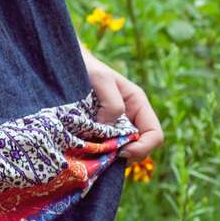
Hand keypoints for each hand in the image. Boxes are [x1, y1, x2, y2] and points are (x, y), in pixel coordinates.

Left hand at [83, 48, 163, 162]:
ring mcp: (116, 124)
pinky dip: (100, 153)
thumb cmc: (86, 67)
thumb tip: (111, 130)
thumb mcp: (102, 80)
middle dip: (126, 154)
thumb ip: (112, 103)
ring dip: (111, 155)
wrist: (65, 65)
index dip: (142, 148)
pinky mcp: (100, 130)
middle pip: (141, 148)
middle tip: (104, 155)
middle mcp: (130, 116)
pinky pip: (108, 148)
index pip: (155, 135)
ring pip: (124, 150)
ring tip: (94, 152)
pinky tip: (87, 149)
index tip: (120, 151)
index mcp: (137, 104)